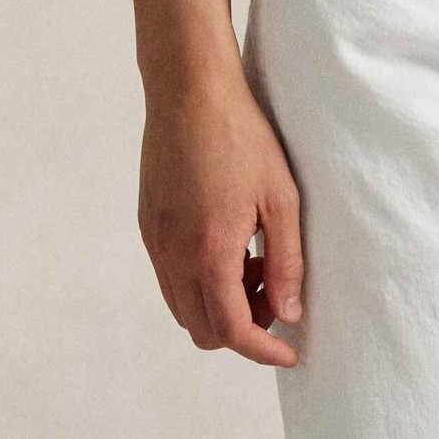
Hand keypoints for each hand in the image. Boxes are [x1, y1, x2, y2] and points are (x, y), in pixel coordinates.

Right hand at [138, 74, 303, 366]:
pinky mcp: (148, 224)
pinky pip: (170, 277)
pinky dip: (198, 280)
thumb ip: (287, 260)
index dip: (264, 349)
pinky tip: (229, 242)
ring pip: (183, 306)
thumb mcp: (280, 196)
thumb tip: (290, 312)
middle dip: (242, 326)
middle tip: (275, 290)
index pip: (233, 330)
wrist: (189, 89)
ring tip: (255, 261)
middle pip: (203, 329)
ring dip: (219, 304)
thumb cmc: (240, 134)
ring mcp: (156, 241)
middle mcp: (174, 255)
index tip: (290, 350)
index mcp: (209, 253)